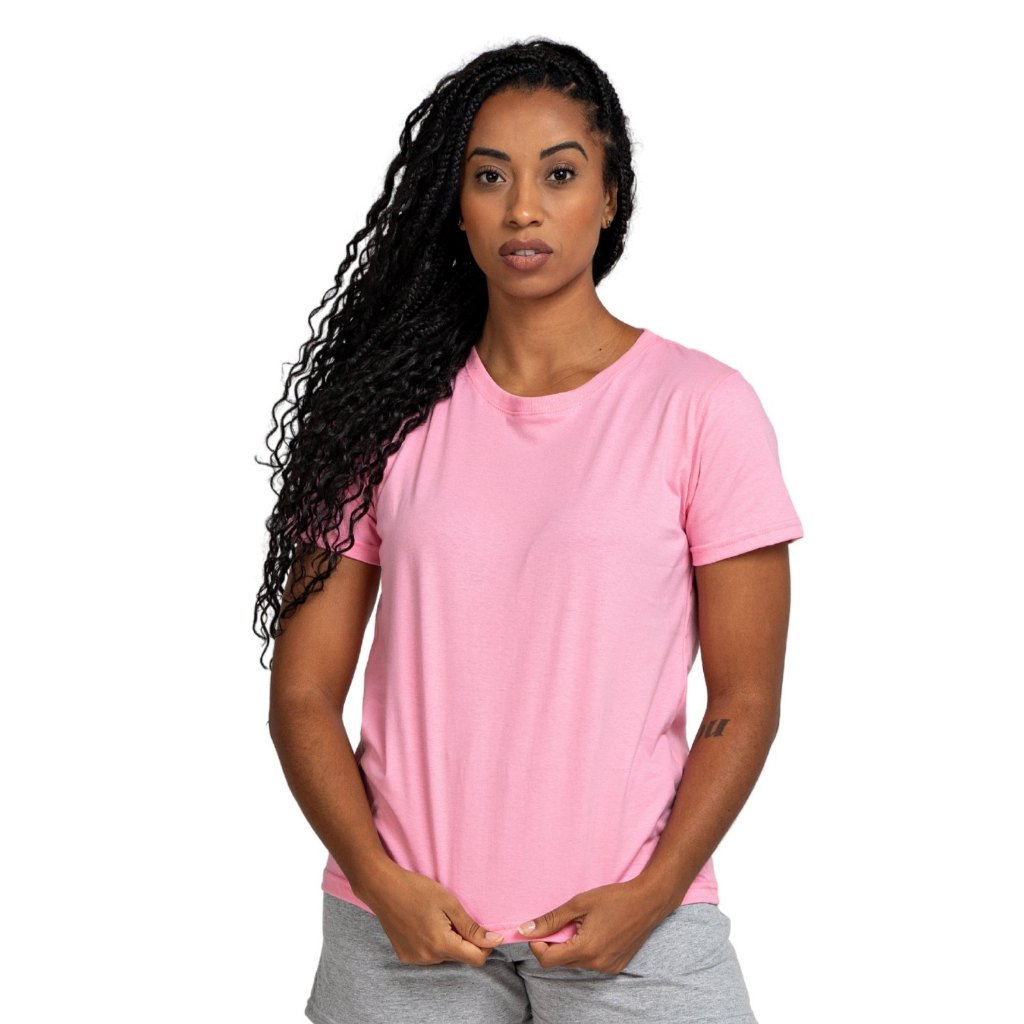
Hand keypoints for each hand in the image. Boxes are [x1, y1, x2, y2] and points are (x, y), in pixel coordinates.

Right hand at [358, 861, 504, 967]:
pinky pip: (429, 955)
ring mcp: (415, 959)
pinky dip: (433, 943)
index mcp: (441, 944)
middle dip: (464, 940)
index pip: (477, 959)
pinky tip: (423, 924)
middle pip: (460, 956)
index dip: (485, 945)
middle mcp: (428, 958)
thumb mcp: (449, 903)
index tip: (482, 929)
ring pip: (445, 956)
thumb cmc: (417, 890)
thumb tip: (495, 940)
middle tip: (452, 915)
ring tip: (435, 917)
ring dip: (448, 941)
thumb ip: (472, 926)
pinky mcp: (405, 956)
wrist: (382, 888)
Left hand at [519, 878, 670, 974]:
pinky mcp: (616, 966)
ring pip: (575, 962)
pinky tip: (597, 931)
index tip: (540, 929)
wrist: (649, 901)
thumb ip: (551, 919)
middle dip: (555, 944)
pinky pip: (591, 963)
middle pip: (561, 962)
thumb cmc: (615, 898)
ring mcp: (608, 967)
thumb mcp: (579, 903)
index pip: (547, 960)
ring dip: (571, 946)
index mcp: (585, 949)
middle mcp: (596, 964)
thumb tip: (525, 930)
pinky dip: (586, 950)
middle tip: (564, 921)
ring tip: (583, 924)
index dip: (537, 945)